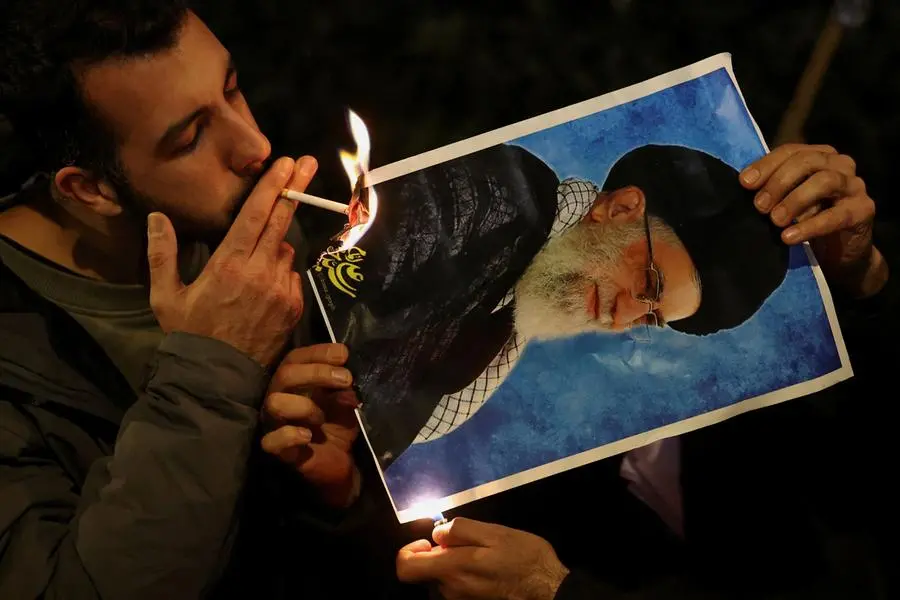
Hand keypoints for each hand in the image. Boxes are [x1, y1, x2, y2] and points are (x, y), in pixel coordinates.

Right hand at [147, 156, 317, 366]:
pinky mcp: (294, 307)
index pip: (255, 216)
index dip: (272, 187)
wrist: (218, 378)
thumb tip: (156, 217)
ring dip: (276, 246)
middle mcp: (260, 273)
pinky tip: (263, 288)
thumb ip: (162, 254)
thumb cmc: (189, 335)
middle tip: (307, 163)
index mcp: (229, 265)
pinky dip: (282, 273)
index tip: (287, 163)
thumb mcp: (165, 296)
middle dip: (295, 189)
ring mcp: (281, 290)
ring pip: (286, 251)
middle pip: (281, 221)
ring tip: (253, 267)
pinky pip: (292, 276)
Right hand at [262, 343, 360, 506]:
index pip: (296, 357)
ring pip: (275, 403)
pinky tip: (308, 435)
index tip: (343, 355)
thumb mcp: (346, 399)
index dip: (318, 352)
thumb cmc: (338, 422)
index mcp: (296, 381)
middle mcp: (281, 396)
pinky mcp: (280, 450)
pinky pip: (270, 441)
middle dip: (317, 373)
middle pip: (285, 374)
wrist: (341, 460)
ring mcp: (276, 423)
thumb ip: (344, 385)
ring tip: (322, 417)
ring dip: (305, 406)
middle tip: (346, 379)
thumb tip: (345, 375)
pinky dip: (289, 435)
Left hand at [396, 518, 569, 599]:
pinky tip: (488, 569)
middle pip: (426, 572)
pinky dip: (466, 576)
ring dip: (455, 565)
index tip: (429, 541)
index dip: (409, 551)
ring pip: (443, 580)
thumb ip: (461, 531)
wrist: (551, 592)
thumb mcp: (496, 533)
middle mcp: (451, 590)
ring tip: (484, 556)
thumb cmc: (525, 558)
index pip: (406, 568)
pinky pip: (458, 588)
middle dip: (440, 554)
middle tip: (468, 543)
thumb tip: (437, 534)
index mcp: (453, 569)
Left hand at [740, 144, 886, 296]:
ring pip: (825, 181)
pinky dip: (809, 226)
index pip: (790, 151)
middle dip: (779, 182)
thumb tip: (745, 182)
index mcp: (820, 155)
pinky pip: (836, 215)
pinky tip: (788, 237)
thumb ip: (772, 187)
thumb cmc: (808, 220)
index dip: (766, 165)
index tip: (745, 183)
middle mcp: (840, 164)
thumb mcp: (787, 200)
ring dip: (795, 200)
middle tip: (759, 206)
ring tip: (775, 220)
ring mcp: (855, 185)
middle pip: (807, 162)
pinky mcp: (864, 210)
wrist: (841, 252)